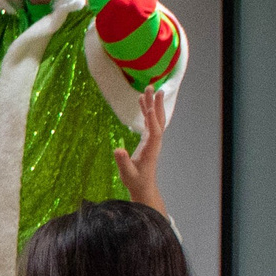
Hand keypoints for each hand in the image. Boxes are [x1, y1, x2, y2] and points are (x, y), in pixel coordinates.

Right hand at [113, 89, 169, 213]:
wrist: (143, 187)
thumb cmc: (135, 181)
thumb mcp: (127, 173)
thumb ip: (123, 161)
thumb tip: (117, 150)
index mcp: (151, 149)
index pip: (154, 131)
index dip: (152, 119)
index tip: (149, 107)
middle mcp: (154, 142)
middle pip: (158, 120)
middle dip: (156, 104)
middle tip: (154, 89)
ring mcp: (152, 140)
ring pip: (155, 119)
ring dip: (152, 104)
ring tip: (149, 89)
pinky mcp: (148, 140)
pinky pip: (149, 122)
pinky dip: (146, 111)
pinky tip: (142, 102)